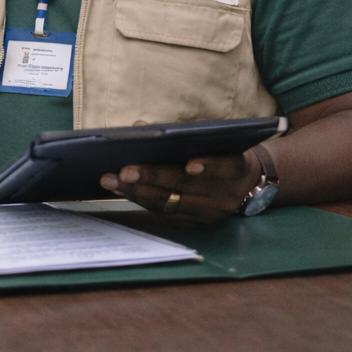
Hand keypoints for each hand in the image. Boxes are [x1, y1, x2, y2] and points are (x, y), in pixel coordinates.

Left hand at [100, 123, 260, 226]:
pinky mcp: (193, 224)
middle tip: (125, 171)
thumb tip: (139, 126)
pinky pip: (162, 212)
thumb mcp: (209, 141)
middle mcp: (225, 196)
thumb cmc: (217, 153)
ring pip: (169, 202)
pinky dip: (139, 199)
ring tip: (112, 180)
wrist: (239, 184)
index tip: (190, 166)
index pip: (224, 167)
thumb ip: (179, 134)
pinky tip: (120, 189)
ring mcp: (209, 214)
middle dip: (153, 178)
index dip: (209, 167)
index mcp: (236, 169)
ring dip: (137, 191)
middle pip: (186, 186)